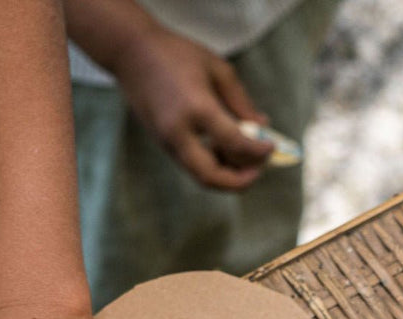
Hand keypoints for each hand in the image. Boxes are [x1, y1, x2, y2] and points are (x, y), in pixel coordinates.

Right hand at [113, 24, 273, 188]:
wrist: (131, 53)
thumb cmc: (177, 55)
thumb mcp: (217, 69)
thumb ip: (242, 102)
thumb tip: (263, 127)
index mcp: (197, 108)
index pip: (235, 143)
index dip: (258, 152)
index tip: (272, 147)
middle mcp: (179, 132)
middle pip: (213, 177)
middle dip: (241, 180)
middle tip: (259, 168)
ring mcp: (168, 142)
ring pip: (202, 177)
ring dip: (227, 176)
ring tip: (244, 158)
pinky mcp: (164, 145)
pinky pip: (194, 167)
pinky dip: (214, 167)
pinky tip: (225, 151)